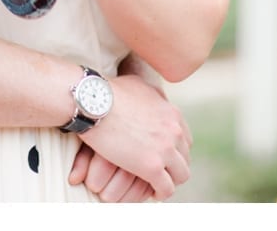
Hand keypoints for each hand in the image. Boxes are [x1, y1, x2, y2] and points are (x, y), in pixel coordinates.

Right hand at [77, 73, 190, 199]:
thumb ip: (153, 93)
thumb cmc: (106, 92)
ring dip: (169, 180)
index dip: (174, 149)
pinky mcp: (152, 167)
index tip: (163, 155)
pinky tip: (152, 191)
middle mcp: (175, 132)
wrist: (91, 102)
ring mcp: (165, 150)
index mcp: (172, 114)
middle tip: (159, 171)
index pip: (185, 139)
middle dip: (173, 165)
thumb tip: (155, 95)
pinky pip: (165, 188)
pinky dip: (160, 191)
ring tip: (156, 183)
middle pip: (185, 158)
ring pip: (180, 175)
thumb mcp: (138, 84)